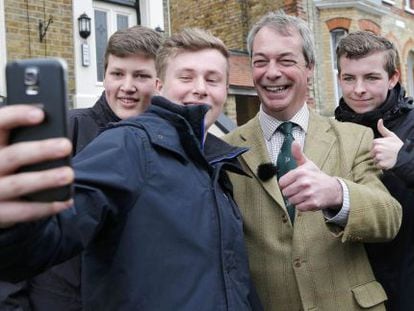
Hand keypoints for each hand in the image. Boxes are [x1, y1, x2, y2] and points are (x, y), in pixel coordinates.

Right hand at [0, 105, 73, 227]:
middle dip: (41, 150)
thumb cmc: (1, 167)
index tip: (40, 113)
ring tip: (68, 174)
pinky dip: (46, 207)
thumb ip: (18, 139)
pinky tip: (65, 201)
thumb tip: (50, 127)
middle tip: (65, 146)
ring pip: (18, 184)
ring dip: (46, 179)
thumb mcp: (3, 148)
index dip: (16, 116)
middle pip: (12, 156)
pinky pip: (23, 212)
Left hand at [278, 142, 342, 210]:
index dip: (286, 184)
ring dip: (296, 200)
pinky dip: (302, 206)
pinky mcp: (313, 204)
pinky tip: (308, 200)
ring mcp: (309, 193)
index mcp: (300, 172)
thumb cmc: (317, 176)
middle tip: (299, 190)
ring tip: (304, 195)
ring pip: (291, 201)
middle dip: (291, 192)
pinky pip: (299, 208)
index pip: (282, 183)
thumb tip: (294, 142)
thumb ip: (298, 154)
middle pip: (285, 192)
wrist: (333, 189)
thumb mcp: (308, 164)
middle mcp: (304, 182)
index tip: (292, 183)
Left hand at [371, 119, 402, 169]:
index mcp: (376, 142)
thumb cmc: (397, 145)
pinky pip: (377, 166)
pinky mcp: (381, 164)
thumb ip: (382, 128)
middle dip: (377, 154)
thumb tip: (379, 120)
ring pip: (374, 160)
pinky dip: (381, 165)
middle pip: (372, 154)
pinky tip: (386, 162)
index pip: (371, 147)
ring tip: (386, 158)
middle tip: (385, 153)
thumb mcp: (390, 135)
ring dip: (379, 160)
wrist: (405, 154)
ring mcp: (379, 157)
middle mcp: (376, 149)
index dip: (377, 148)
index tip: (383, 148)